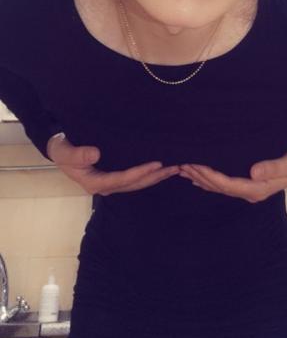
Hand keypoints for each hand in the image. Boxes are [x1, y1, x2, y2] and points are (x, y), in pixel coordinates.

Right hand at [46, 132, 179, 195]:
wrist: (60, 150)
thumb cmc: (63, 151)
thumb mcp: (65, 152)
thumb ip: (79, 154)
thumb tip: (96, 154)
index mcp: (95, 183)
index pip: (122, 179)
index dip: (140, 172)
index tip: (156, 165)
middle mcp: (106, 186)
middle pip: (135, 184)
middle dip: (155, 176)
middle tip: (175, 167)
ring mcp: (112, 183)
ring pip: (138, 183)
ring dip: (157, 176)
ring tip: (175, 168)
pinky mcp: (115, 177)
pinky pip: (136, 178)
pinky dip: (150, 174)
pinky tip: (163, 168)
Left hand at [179, 143, 286, 203]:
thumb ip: (274, 167)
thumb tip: (254, 172)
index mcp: (258, 189)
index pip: (229, 185)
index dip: (211, 176)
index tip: (195, 166)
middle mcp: (250, 192)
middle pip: (220, 187)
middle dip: (200, 176)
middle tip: (182, 164)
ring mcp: (248, 189)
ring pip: (219, 187)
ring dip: (201, 179)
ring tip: (182, 169)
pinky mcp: (248, 182)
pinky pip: (224, 184)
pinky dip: (208, 180)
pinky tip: (195, 177)